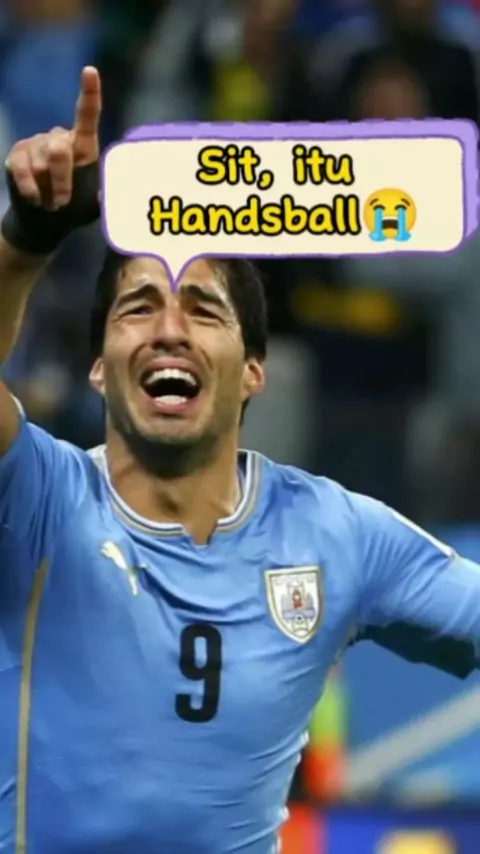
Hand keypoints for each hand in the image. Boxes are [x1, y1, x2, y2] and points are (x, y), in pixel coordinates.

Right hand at [5, 66, 100, 211]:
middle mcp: (60, 137)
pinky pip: (22, 169)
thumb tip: (106, 193)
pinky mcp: (17, 153)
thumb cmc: (75, 209)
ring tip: (50, 203)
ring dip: (46, 190)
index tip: (90, 72)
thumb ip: (103, 195)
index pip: (87, 115)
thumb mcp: (94, 205)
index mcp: (83, 145)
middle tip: (62, 203)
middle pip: (59, 150)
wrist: (44, 220)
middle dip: (62, 181)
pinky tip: (34, 199)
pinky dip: (30, 190)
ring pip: (41, 165)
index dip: (89, 92)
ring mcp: (36, 143)